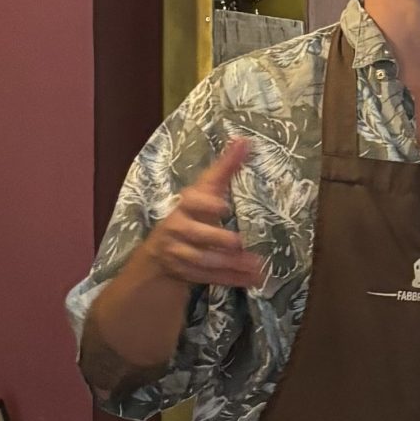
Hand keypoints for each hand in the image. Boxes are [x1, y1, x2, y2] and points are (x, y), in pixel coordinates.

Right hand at [141, 139, 265, 290]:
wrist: (161, 250)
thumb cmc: (191, 213)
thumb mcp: (204, 190)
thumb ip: (224, 169)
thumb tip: (245, 140)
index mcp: (183, 207)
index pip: (190, 203)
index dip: (205, 204)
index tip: (222, 206)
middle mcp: (178, 230)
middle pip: (196, 235)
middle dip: (218, 240)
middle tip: (240, 242)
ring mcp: (180, 254)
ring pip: (204, 261)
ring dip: (230, 265)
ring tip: (258, 266)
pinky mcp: (187, 274)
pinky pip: (210, 278)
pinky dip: (233, 280)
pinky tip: (255, 280)